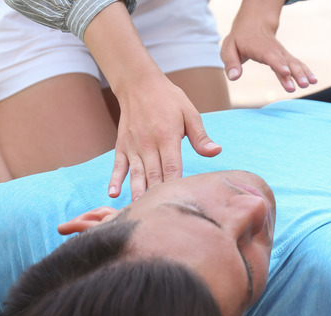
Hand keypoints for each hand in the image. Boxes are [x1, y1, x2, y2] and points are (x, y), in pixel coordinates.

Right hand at [82, 1, 221, 200]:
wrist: (139, 83)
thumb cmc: (169, 99)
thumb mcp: (190, 113)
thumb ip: (200, 136)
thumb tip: (216, 152)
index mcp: (167, 137)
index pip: (172, 168)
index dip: (175, 186)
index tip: (179, 203)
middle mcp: (149, 144)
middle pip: (154, 176)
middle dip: (157, 197)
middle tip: (161, 217)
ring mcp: (133, 146)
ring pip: (136, 174)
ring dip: (137, 193)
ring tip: (138, 211)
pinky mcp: (122, 145)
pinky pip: (118, 165)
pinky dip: (115, 180)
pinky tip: (114, 194)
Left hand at [221, 1, 316, 91]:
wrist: (253, 24)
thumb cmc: (239, 40)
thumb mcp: (228, 48)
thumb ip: (230, 63)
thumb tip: (234, 78)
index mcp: (258, 47)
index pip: (269, 56)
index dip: (277, 64)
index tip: (285, 72)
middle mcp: (273, 50)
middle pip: (285, 61)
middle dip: (294, 73)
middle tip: (301, 84)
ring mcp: (281, 53)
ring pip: (293, 62)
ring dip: (302, 73)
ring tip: (309, 83)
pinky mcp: (285, 57)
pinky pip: (297, 63)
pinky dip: (305, 71)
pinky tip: (313, 80)